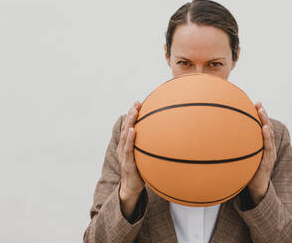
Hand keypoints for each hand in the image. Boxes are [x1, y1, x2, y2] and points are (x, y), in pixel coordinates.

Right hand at [117, 101, 144, 217]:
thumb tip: (168, 139)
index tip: (137, 103)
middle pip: (126, 127)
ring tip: (133, 111)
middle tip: (136, 103)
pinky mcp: (127, 163)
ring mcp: (124, 155)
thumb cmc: (140, 172)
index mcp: (127, 146)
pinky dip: (130, 139)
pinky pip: (128, 149)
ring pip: (125, 135)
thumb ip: (150, 149)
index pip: (128, 127)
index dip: (131, 115)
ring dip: (129, 122)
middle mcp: (123, 148)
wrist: (132, 189)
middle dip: (130, 114)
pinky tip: (133, 130)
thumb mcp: (145, 158)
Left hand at [247, 101, 276, 204]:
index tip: (255, 103)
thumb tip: (218, 139)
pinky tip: (263, 129)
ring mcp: (269, 153)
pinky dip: (267, 137)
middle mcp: (267, 147)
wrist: (256, 188)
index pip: (262, 127)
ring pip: (269, 135)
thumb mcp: (243, 158)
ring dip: (266, 122)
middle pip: (266, 127)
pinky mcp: (268, 161)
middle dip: (263, 115)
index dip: (260, 116)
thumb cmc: (248, 171)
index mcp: (262, 145)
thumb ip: (237, 148)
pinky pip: (268, 147)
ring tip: (262, 111)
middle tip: (258, 104)